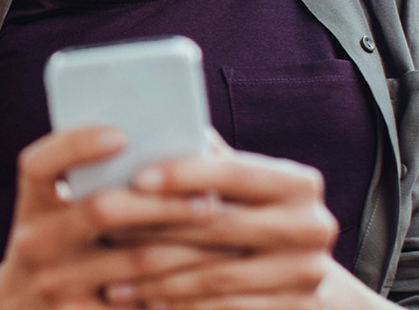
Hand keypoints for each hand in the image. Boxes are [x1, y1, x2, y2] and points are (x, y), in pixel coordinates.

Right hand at [0, 127, 233, 309]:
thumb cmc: (58, 249)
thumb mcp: (55, 216)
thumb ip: (89, 183)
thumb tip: (162, 146)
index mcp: (31, 206)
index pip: (40, 164)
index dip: (77, 145)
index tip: (122, 134)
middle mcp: (35, 243)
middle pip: (103, 209)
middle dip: (163, 201)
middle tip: (208, 198)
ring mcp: (55, 286)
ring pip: (137, 260)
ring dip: (189, 246)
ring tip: (227, 235)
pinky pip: (142, 303)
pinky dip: (180, 289)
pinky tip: (208, 279)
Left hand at [95, 140, 349, 308]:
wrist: (301, 272)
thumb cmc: (254, 215)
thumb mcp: (243, 187)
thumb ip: (208, 161)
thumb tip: (151, 127)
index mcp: (299, 184)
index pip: (234, 173)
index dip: (184, 174)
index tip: (137, 177)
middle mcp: (311, 227)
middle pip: (220, 227)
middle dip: (157, 227)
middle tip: (106, 226)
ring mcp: (306, 274)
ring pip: (216, 275)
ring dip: (157, 276)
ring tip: (112, 275)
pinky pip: (223, 308)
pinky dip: (179, 305)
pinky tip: (143, 299)